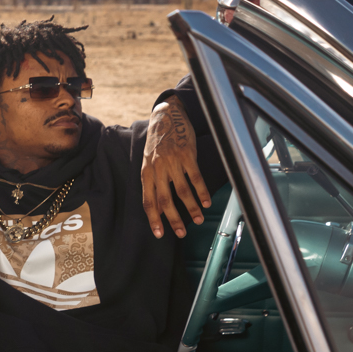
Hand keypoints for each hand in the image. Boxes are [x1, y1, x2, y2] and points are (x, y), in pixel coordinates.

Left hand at [142, 96, 209, 238]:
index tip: (159, 234)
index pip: (148, 201)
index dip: (153, 218)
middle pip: (164, 199)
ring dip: (191, 208)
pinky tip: (206, 202)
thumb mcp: (149, 162)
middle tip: (181, 234)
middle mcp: (157, 169)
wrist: (166, 117)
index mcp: (146, 173)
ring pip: (181, 191)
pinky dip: (201, 192)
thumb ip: (153, 182)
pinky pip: (195, 177)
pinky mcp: (186, 155)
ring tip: (197, 220)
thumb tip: (159, 206)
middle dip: (172, 219)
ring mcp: (172, 162)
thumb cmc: (158, 143)